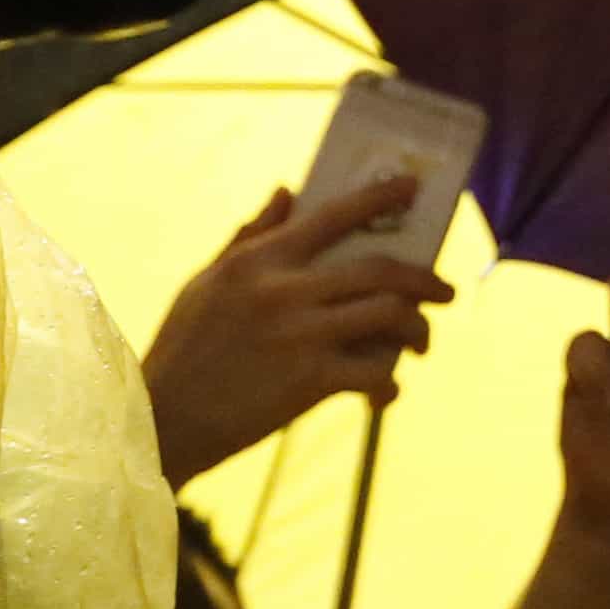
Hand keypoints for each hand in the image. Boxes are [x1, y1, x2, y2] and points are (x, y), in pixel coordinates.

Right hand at [143, 177, 454, 484]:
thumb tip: (288, 190)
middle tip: (445, 290)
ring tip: (419, 342)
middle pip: (381, 270)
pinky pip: (375, 373)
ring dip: (418, 330)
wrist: (164, 420)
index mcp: (259, 260)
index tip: (412, 189)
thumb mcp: (207, 281)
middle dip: (425, 279)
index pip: (332, 216)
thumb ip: (251, 235)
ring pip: (390, 316)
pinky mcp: (309, 381)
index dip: (379, 198)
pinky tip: (384, 393)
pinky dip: (389, 384)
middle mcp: (285, 290)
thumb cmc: (183, 347)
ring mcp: (301, 335)